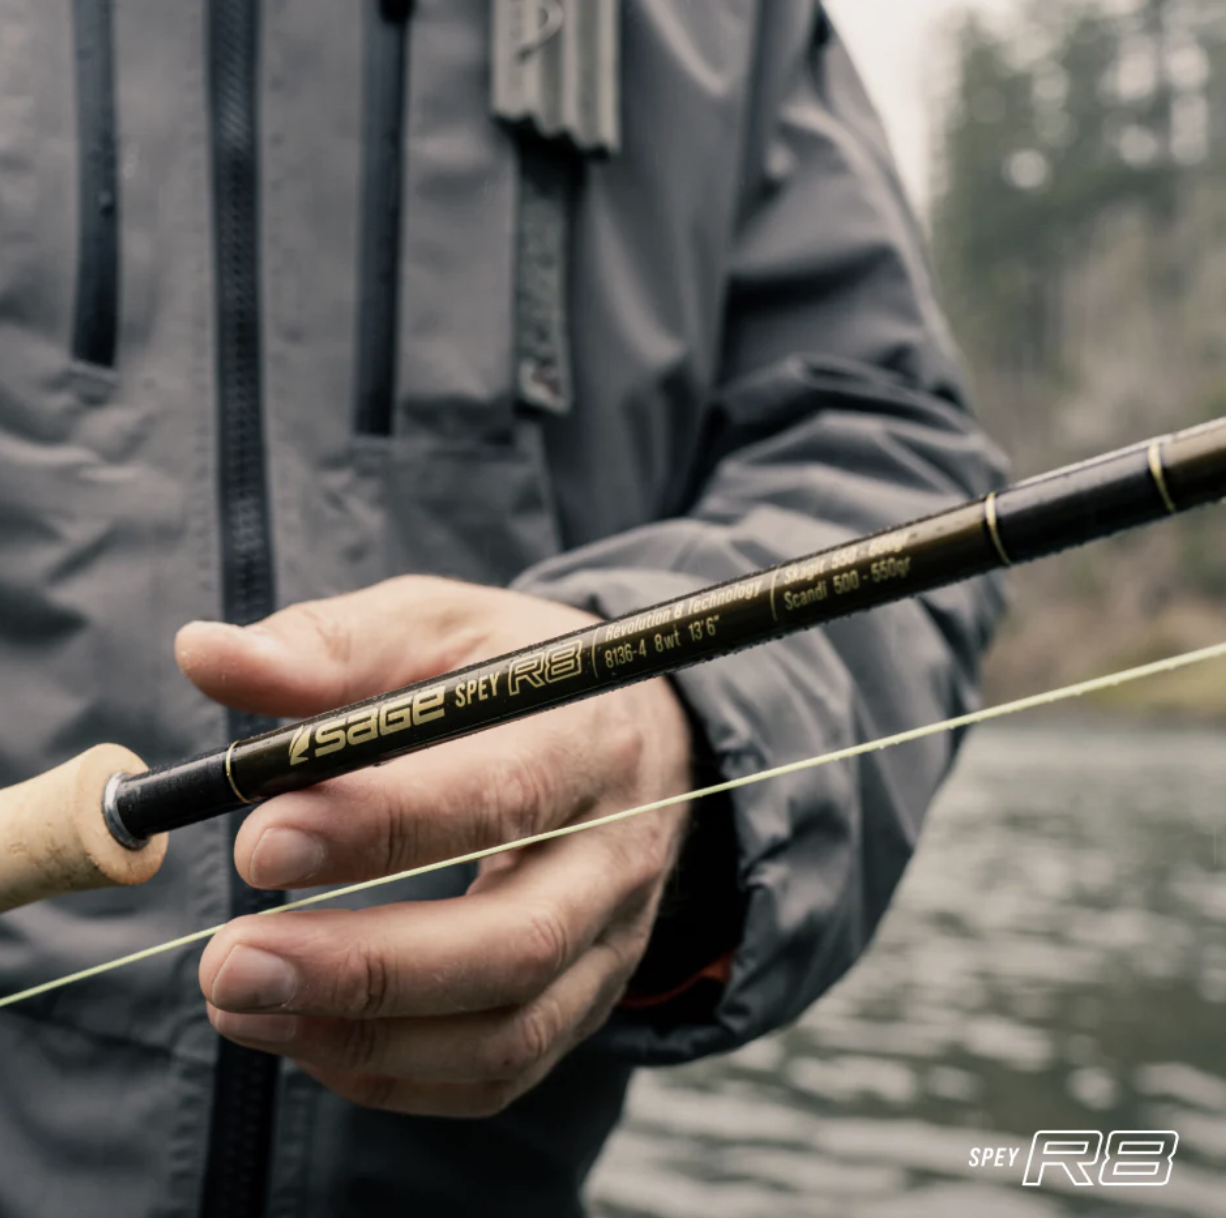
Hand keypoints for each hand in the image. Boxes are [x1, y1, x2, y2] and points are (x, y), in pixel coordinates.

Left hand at [180, 576, 693, 1116]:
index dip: (382, 829)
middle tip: (229, 964)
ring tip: (242, 1006)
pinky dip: (396, 1074)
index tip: (258, 845)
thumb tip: (204, 655)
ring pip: (512, 1032)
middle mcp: (617, 851)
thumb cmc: (516, 673)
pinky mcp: (591, 996)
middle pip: (517, 941)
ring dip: (367, 1039)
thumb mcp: (440, 623)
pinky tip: (307, 1035)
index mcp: (586, 738)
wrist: (635, 735)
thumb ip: (332, 645)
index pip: (501, 796)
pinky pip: (504, 1072)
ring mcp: (614, 937)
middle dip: (366, 970)